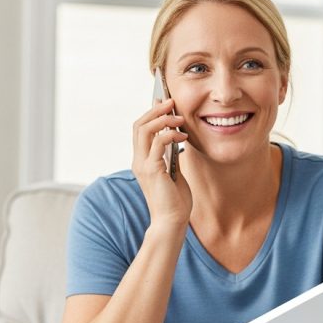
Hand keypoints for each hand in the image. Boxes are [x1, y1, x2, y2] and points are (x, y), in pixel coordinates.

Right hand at [132, 98, 192, 228]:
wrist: (172, 221)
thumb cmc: (175, 199)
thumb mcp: (173, 172)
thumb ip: (170, 156)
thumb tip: (177, 138)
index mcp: (141, 160)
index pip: (140, 129)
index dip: (150, 113)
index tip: (164, 102)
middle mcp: (138, 160)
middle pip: (138, 125)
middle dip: (155, 109)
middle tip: (171, 101)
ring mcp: (143, 165)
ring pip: (144, 129)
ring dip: (162, 119)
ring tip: (179, 117)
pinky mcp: (152, 170)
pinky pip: (158, 143)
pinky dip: (170, 135)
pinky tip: (183, 137)